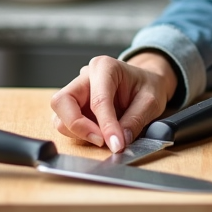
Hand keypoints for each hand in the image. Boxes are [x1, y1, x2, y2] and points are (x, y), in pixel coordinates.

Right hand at [50, 52, 177, 152]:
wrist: (146, 83)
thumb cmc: (147, 86)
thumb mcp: (151, 101)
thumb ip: (135, 120)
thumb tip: (119, 141)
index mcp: (105, 67)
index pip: (98, 100)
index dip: (106, 126)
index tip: (116, 144)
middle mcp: (85, 76)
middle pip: (62, 101)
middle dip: (77, 125)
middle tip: (101, 141)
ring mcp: (78, 91)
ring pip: (60, 115)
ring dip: (77, 132)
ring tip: (104, 138)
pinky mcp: (75, 106)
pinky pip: (66, 123)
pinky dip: (79, 134)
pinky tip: (99, 135)